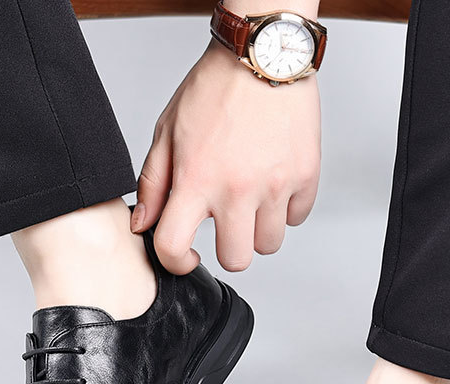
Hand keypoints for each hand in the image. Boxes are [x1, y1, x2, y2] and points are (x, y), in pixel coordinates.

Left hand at [131, 38, 320, 273]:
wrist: (261, 55)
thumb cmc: (215, 89)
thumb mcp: (168, 132)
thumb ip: (154, 183)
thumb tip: (144, 224)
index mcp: (196, 180)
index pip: (175, 247)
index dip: (176, 262)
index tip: (185, 256)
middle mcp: (237, 189)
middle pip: (237, 259)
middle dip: (229, 248)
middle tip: (227, 224)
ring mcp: (275, 185)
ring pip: (270, 244)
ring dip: (259, 230)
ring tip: (252, 199)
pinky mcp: (305, 176)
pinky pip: (297, 217)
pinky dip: (286, 208)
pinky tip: (273, 184)